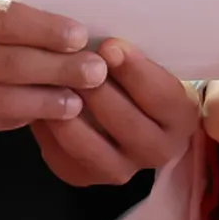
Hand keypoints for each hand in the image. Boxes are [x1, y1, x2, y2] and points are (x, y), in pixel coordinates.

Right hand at [0, 0, 108, 143]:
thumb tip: (23, 25)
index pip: (3, 18)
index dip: (46, 28)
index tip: (79, 34)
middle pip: (7, 62)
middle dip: (59, 68)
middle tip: (96, 71)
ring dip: (42, 102)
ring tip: (75, 101)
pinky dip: (3, 122)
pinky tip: (29, 117)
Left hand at [33, 36, 197, 187]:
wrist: (123, 109)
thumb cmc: (134, 77)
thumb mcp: (145, 64)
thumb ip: (129, 57)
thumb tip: (103, 43)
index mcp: (180, 118)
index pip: (162, 97)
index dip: (135, 71)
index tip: (110, 46)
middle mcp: (157, 150)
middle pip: (129, 126)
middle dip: (100, 93)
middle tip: (76, 66)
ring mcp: (121, 169)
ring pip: (93, 149)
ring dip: (70, 116)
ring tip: (53, 85)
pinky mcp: (85, 176)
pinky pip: (62, 157)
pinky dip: (48, 130)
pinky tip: (37, 104)